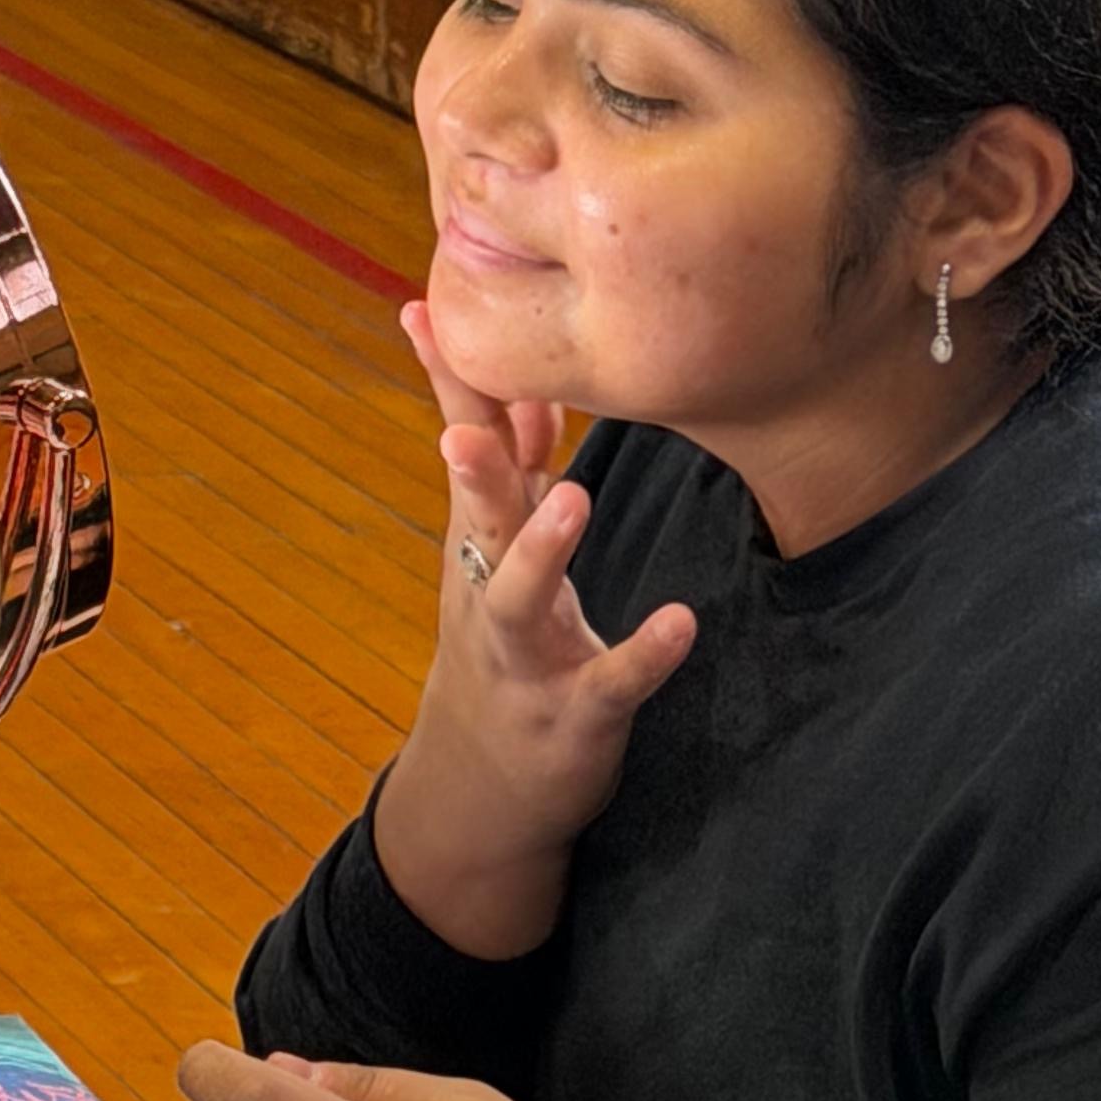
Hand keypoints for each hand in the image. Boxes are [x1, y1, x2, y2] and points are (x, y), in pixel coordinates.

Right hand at [371, 301, 696, 960]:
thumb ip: (515, 479)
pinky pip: (611, 682)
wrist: (478, 794)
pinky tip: (679, 623)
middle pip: (477, 518)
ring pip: (521, 600)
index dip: (446, 381)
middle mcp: (488, 593)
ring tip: (573, 497)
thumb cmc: (504, 651)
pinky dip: (642, 654)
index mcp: (478, 545)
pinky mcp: (573, 715)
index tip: (422, 306)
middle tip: (469, 415)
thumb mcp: (497, 562)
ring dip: (543, 551)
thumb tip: (527, 388)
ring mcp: (525, 657)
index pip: (463, 450)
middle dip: (474, 465)